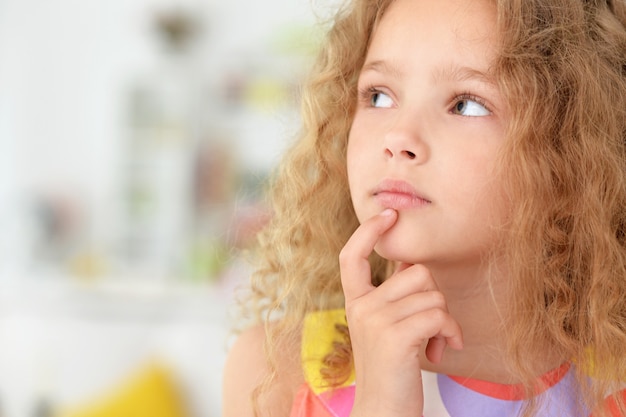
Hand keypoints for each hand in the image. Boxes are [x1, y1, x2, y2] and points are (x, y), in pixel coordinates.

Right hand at [339, 209, 463, 416]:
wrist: (383, 411)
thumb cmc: (393, 370)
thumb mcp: (385, 328)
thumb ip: (394, 297)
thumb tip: (416, 267)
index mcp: (356, 302)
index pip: (351, 257)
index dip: (368, 232)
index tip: (387, 214)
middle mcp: (361, 306)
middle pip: (417, 273)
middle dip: (435, 299)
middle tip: (431, 328)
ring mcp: (375, 319)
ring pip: (433, 295)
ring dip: (445, 321)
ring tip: (434, 343)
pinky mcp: (394, 335)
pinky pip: (439, 315)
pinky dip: (450, 333)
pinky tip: (443, 351)